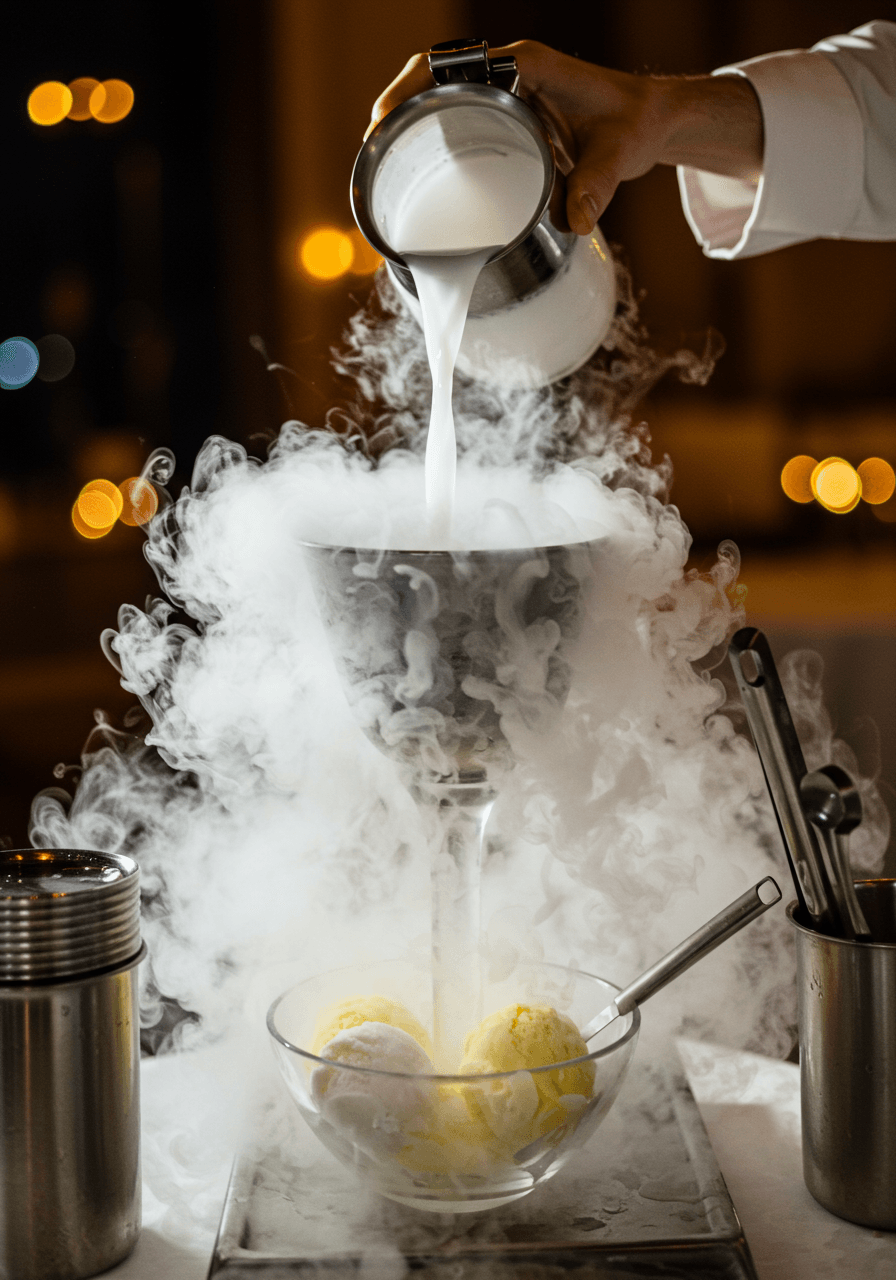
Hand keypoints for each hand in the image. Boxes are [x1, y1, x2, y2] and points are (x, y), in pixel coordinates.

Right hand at [369, 41, 762, 234]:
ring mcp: (504, 94)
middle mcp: (509, 73)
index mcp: (527, 66)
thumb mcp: (617, 155)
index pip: (455, 64)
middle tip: (374, 147)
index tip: (388, 117)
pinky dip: (432, 137)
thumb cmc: (632, 125)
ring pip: (441, 98)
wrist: (649, 121)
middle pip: (434, 77)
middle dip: (397, 107)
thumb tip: (575, 223)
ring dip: (410, 123)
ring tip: (383, 160)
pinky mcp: (505, 116)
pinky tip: (416, 168)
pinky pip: (458, 118)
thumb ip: (597, 187)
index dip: (413, 87)